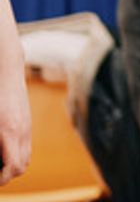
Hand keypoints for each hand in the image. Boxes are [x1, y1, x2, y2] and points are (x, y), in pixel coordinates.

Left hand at [0, 70, 30, 184]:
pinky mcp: (26, 122)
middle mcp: (21, 131)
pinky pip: (26, 145)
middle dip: (8, 175)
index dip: (3, 179)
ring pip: (26, 156)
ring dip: (14, 165)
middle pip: (22, 165)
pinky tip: (3, 150)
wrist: (7, 70)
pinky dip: (17, 153)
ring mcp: (26, 126)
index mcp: (9, 131)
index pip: (14, 166)